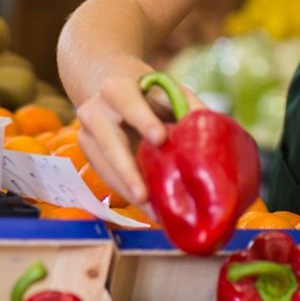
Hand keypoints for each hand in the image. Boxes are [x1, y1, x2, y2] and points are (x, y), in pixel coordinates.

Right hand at [72, 58, 205, 207]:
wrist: (111, 91)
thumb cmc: (146, 93)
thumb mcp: (166, 90)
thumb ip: (187, 105)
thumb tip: (212, 127)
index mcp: (116, 87)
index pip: (128, 102)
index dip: (143, 120)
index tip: (159, 138)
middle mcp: (95, 110)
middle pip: (109, 142)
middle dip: (127, 170)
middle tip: (144, 195)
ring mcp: (87, 134)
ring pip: (105, 166)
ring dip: (128, 190)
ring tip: (152, 212)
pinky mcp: (89, 154)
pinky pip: (106, 177)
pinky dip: (126, 193)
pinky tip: (147, 207)